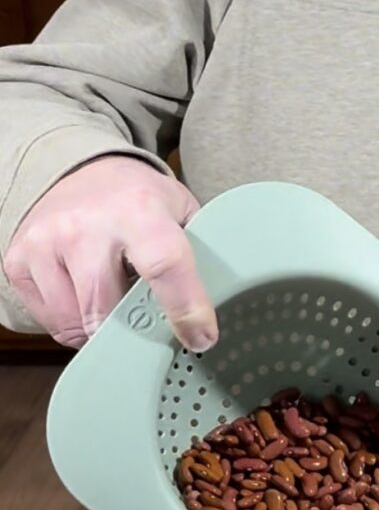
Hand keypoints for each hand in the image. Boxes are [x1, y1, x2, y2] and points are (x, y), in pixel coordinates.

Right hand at [3, 155, 217, 352]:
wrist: (78, 171)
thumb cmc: (137, 199)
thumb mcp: (179, 209)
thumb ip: (199, 251)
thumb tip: (228, 304)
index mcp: (138, 210)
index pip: (164, 264)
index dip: (185, 308)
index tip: (201, 339)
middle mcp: (86, 226)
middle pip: (107, 309)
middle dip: (132, 330)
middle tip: (148, 327)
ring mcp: (45, 243)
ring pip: (76, 323)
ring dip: (100, 328)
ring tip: (113, 300)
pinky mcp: (19, 261)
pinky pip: (51, 321)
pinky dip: (73, 321)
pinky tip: (85, 294)